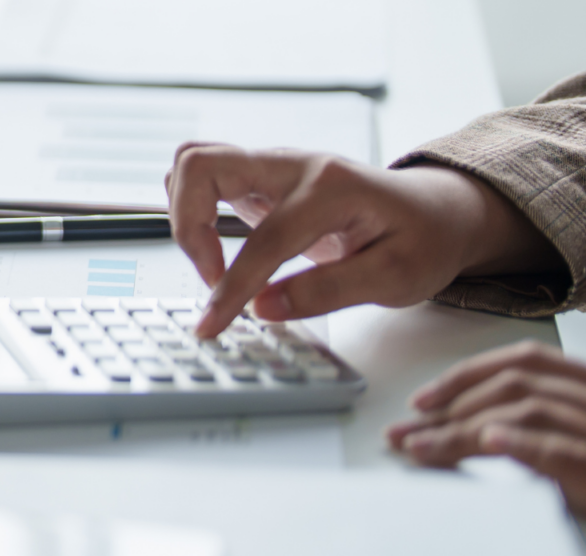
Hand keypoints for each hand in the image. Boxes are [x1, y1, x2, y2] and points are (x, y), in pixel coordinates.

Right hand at [164, 143, 564, 338]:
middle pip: (201, 165)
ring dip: (185, 214)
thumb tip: (263, 307)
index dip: (231, 289)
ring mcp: (275, 167)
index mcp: (332, 187)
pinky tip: (215, 248)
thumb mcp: (396, 277)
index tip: (213, 325)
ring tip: (210, 264)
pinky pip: (205, 176)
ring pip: (194, 162)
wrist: (437, 212)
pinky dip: (192, 209)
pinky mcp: (262, 179)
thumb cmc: (423, 240)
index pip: (263, 241)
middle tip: (208, 276)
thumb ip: (328, 291)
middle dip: (187, 226)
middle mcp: (295, 165)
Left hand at [386, 341, 585, 514]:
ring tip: (421, 447)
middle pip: (514, 387)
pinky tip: (489, 440)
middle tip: (401, 434)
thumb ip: (527, 426)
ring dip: (464, 428)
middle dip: (448, 409)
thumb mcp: (568, 445)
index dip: (466, 376)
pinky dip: (523, 441)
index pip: (523, 362)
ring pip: (527, 410)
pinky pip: (561, 447)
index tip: (419, 401)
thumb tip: (449, 428)